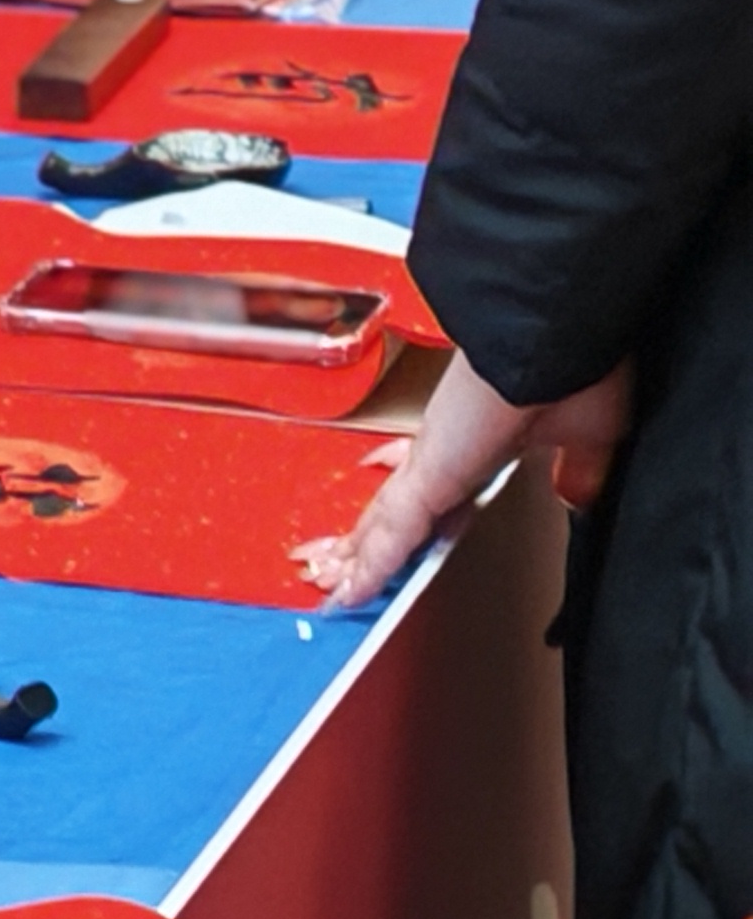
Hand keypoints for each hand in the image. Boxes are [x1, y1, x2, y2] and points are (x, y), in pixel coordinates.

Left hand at [300, 356, 633, 607]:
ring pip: (384, 522)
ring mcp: (434, 460)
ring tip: (327, 585)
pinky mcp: (431, 473)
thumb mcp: (591, 432)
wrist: (556, 328)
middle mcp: (448, 450)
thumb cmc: (576, 360)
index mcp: (482, 443)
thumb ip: (578, 467)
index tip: (388, 529)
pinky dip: (372, 565)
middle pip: (396, 508)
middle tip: (332, 564)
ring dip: (356, 557)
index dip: (410, 507)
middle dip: (365, 538)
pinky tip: (350, 591)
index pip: (436, 487)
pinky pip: (395, 529)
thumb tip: (576, 492)